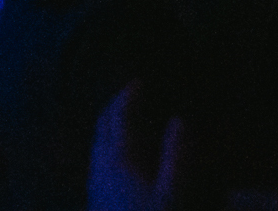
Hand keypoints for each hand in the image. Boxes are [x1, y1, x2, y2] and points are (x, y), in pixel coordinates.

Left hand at [89, 80, 188, 210]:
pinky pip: (99, 163)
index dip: (130, 96)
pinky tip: (121, 161)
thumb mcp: (175, 195)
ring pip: (99, 145)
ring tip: (129, 122)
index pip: (121, 116)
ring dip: (111, 127)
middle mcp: (101, 167)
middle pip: (104, 126)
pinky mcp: (96, 204)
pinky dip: (110, 148)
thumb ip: (179, 156)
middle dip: (117, 107)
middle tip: (133, 95)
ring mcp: (96, 186)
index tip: (141, 80)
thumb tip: (181, 118)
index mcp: (120, 158)